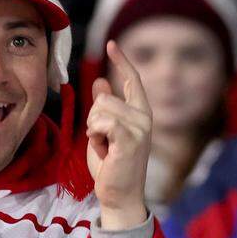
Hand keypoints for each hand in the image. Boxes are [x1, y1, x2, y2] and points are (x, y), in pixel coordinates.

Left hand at [86, 40, 151, 229]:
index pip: (132, 81)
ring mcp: (140, 128)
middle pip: (104, 97)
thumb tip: (100, 81)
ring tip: (103, 146)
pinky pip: (102, 122)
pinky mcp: (130, 140)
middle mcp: (144, 117)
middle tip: (100, 140)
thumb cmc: (111, 164)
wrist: (118, 194)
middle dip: (92, 117)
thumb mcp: (103, 130)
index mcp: (140, 113)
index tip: (111, 43)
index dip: (122, 61)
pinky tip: (103, 149)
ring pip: (100, 108)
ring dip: (92, 129)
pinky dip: (95, 134)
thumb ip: (104, 107)